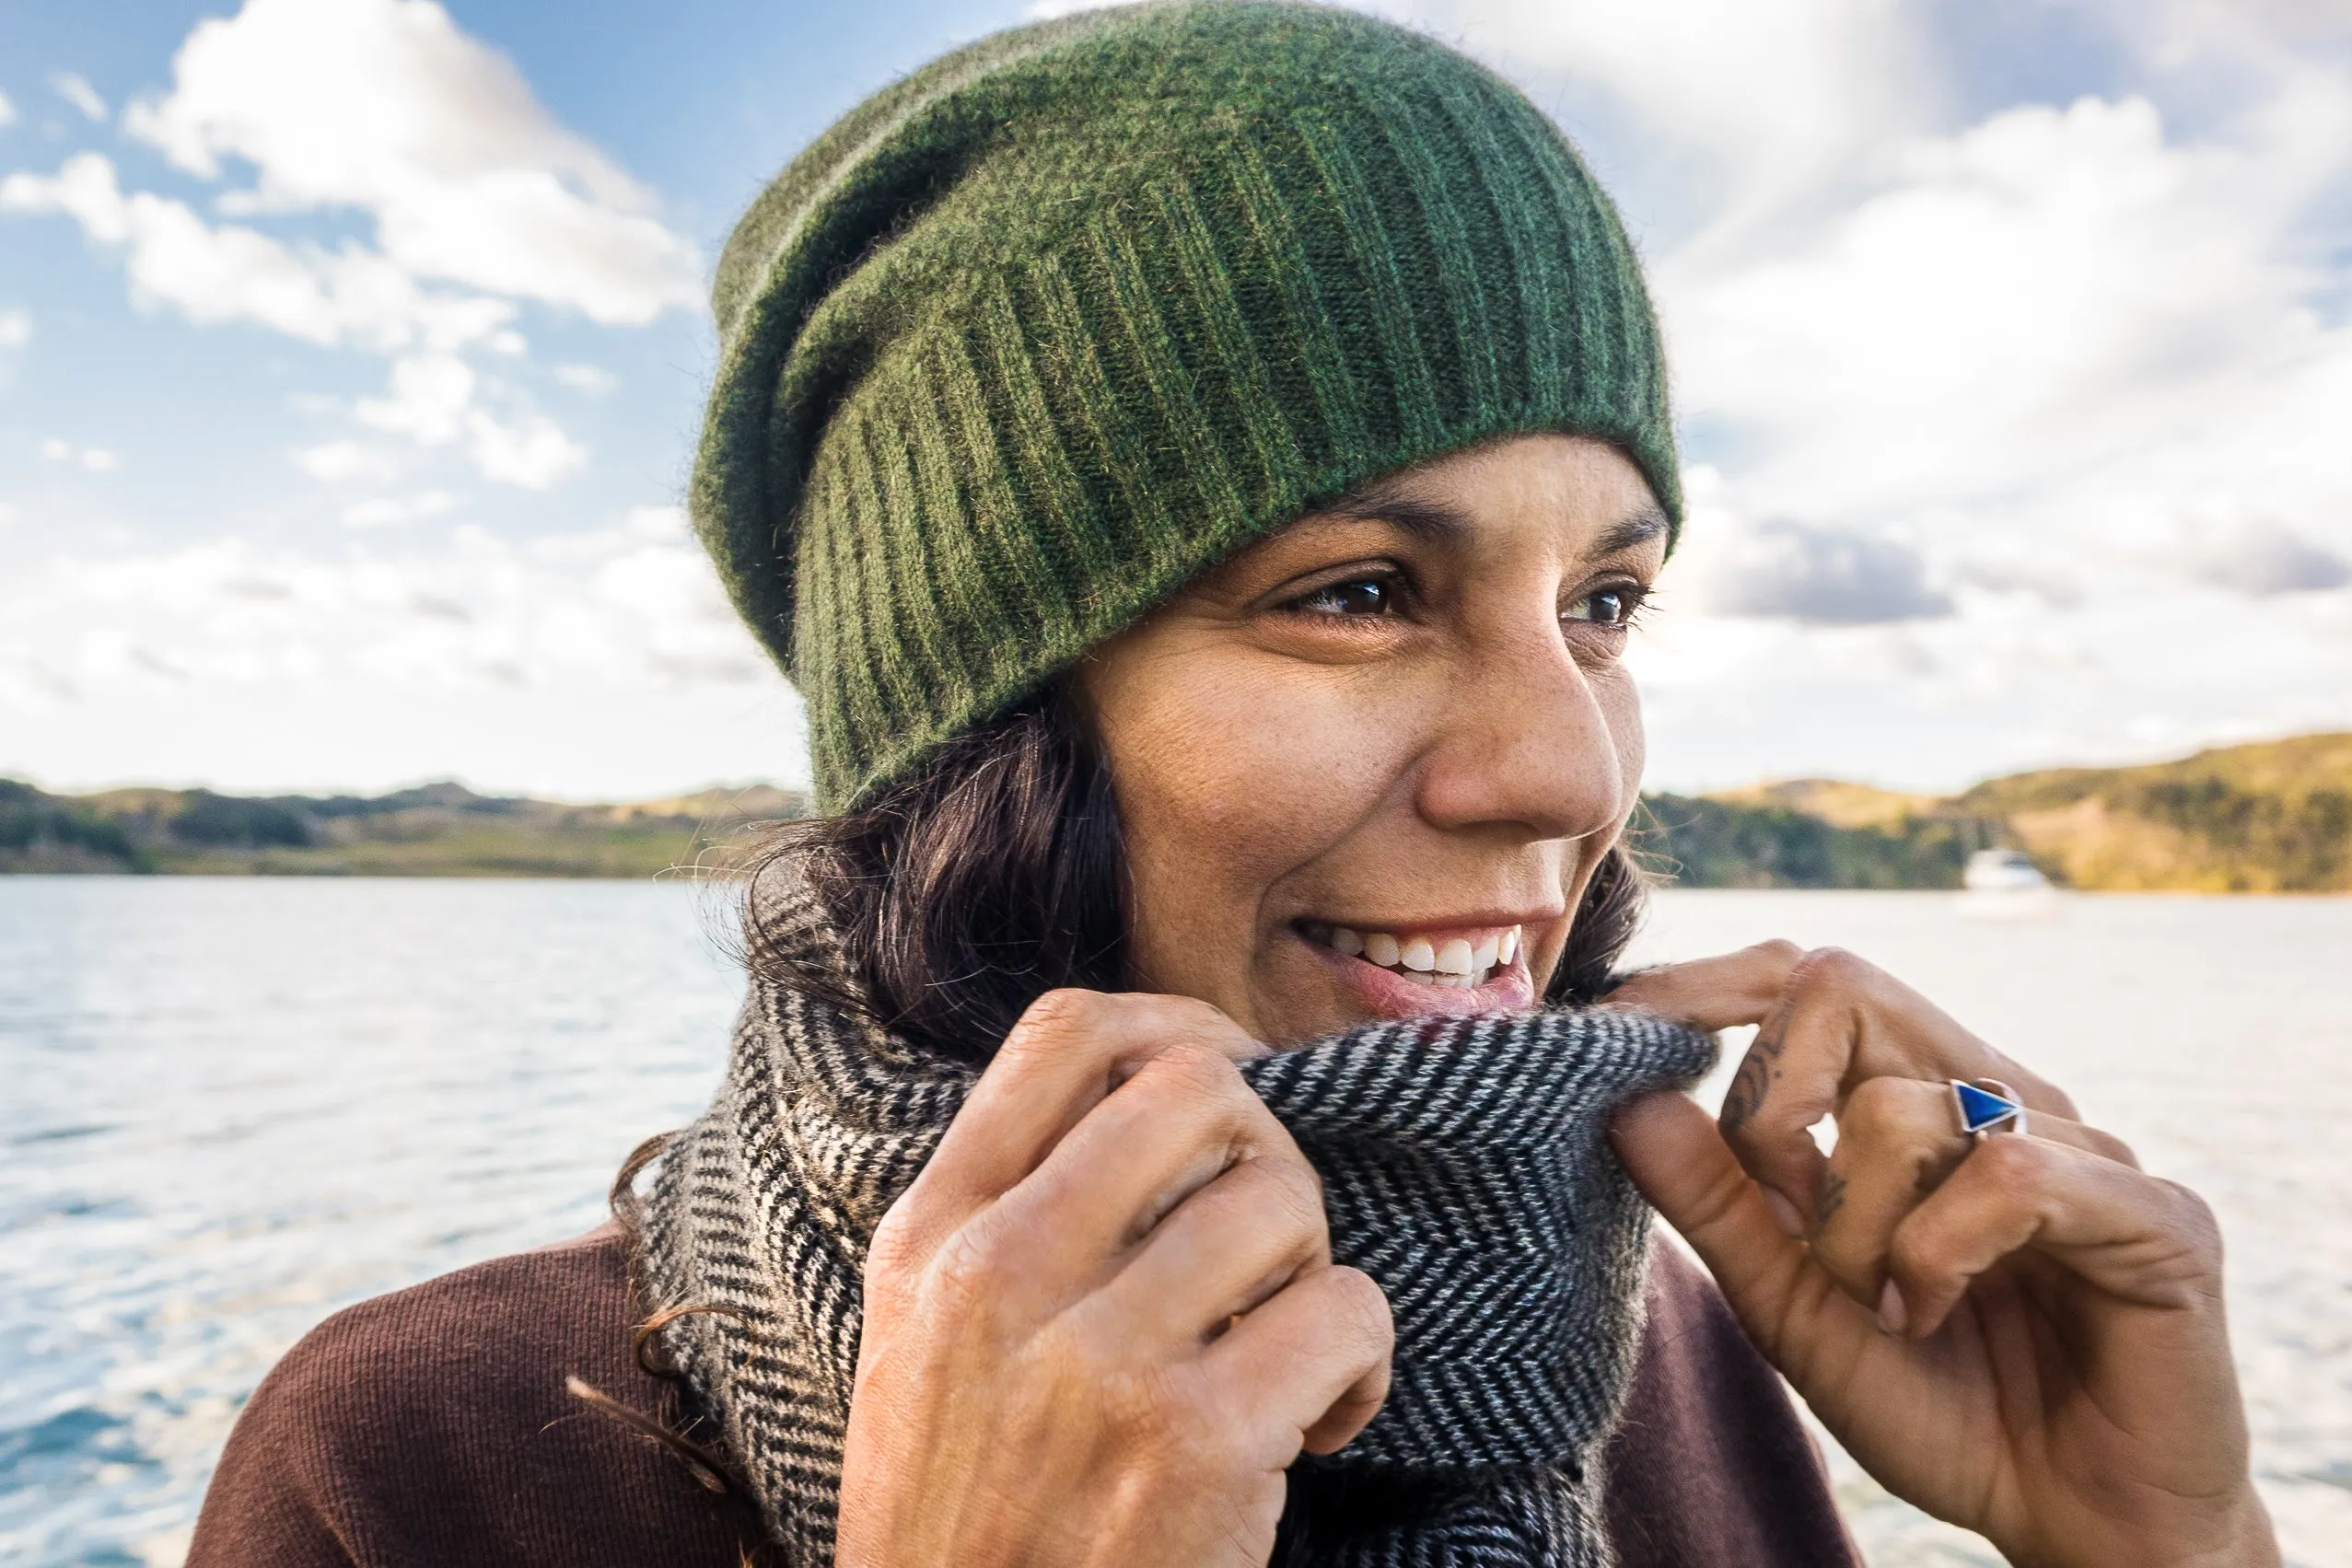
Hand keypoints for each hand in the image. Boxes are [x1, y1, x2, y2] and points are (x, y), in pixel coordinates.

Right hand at [835, 989, 1393, 1567]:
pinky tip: (1320, 1429)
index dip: (1182, 1027)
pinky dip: (1364, 1368)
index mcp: (931, 1237)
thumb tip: (1164, 1092)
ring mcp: (1093, 1358)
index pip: (1068, 1032)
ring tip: (1286, 1353)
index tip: (1233, 1087)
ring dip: (1317, 1271)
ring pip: (1286, 1197)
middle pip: (1200, 1087)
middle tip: (1268, 1252)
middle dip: (1268, 1156)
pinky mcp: (1193, 1444)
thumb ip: (1008, 1218)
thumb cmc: (969, 1519)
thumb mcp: (926, 1346)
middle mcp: (1000, 1275)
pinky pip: (1349, 1315)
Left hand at [1607, 943, 2277, 1567]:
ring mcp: (2081, 1143)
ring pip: (1901, 1107)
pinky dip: (1936, 1254)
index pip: (1806, 978)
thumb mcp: (1794, 1306)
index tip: (1618, 1036)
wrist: (2076, 1526)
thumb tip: (1626, 1098)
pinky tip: (1932, 1314)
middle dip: (1771, 1104)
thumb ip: (1717, 1202)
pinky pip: (2007, 1172)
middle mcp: (1999, 1095)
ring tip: (1883, 1308)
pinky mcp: (2156, 1211)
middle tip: (1782, 1212)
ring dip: (1851, 1229)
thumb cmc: (1942, 1406)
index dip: (1705, 990)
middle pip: (1843, 986)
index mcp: (1919, 1102)